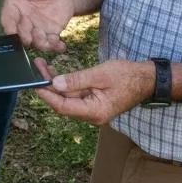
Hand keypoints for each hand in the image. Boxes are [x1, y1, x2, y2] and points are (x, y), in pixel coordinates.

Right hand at [0, 0, 75, 51]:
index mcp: (15, 7)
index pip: (7, 19)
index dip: (8, 27)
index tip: (11, 32)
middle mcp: (23, 21)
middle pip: (20, 34)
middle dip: (24, 37)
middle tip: (31, 36)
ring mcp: (37, 29)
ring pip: (35, 42)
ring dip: (40, 43)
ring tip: (50, 38)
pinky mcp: (50, 34)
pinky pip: (51, 44)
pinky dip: (55, 47)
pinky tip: (61, 45)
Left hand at [34, 58, 153, 125]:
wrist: (146, 79)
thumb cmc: (127, 76)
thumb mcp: (101, 74)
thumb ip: (77, 80)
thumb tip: (55, 84)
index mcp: (95, 112)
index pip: (63, 107)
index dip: (47, 96)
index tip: (34, 83)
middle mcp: (92, 116)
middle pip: (63, 103)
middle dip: (48, 86)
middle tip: (37, 68)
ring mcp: (93, 110)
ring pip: (68, 99)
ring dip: (55, 84)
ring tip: (42, 67)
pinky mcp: (94, 103)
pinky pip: (76, 96)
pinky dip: (66, 85)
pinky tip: (56, 74)